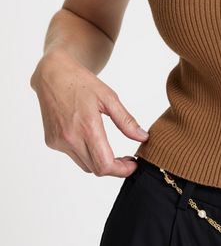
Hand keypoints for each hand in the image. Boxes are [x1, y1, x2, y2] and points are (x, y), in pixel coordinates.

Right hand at [30, 49, 149, 176]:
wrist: (53, 75)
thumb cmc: (82, 83)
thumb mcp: (109, 97)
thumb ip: (126, 121)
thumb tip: (142, 137)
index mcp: (87, 126)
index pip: (105, 164)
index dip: (122, 170)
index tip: (133, 165)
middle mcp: (70, 138)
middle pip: (96, 169)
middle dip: (114, 167)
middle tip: (127, 159)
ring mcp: (59, 142)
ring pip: (84, 165)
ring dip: (99, 162)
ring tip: (111, 150)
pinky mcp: (51, 141)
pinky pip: (73, 155)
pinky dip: (85, 153)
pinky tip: (89, 138)